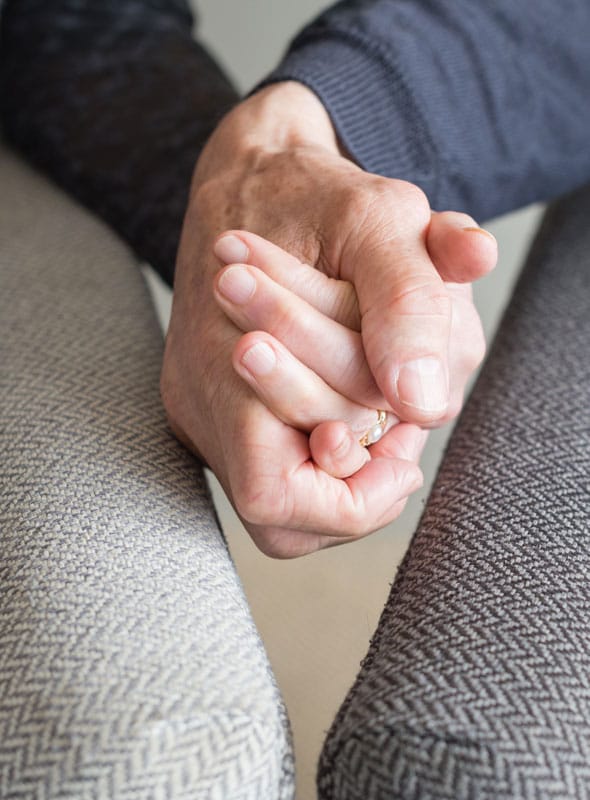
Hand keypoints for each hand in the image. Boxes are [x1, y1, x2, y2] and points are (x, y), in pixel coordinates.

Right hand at [161, 82, 494, 556]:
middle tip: (400, 434)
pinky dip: (324, 450)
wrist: (251, 176)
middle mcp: (201, 402)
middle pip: (281, 515)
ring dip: (344, 473)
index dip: (351, 495)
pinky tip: (357, 407)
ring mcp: (202, 407)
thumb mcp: (376, 220)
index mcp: (223, 363)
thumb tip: (425, 406)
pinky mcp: (214, 407)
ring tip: (382, 420)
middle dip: (357, 480)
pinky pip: (271, 462)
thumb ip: (408, 305)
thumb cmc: (314, 193)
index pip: (275, 497)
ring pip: (280, 498)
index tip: (401, 445)